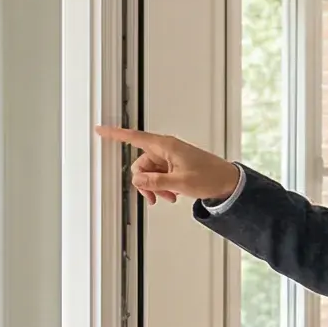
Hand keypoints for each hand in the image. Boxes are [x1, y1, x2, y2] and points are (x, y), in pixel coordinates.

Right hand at [97, 126, 240, 205]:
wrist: (227, 182)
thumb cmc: (210, 177)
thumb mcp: (180, 183)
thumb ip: (156, 181)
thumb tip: (138, 180)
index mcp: (165, 146)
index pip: (134, 137)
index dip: (115, 134)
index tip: (100, 130)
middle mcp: (165, 149)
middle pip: (140, 164)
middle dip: (146, 182)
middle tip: (157, 196)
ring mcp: (170, 158)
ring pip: (149, 173)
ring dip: (156, 187)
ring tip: (170, 196)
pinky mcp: (174, 166)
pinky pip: (159, 176)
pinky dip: (162, 187)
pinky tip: (172, 195)